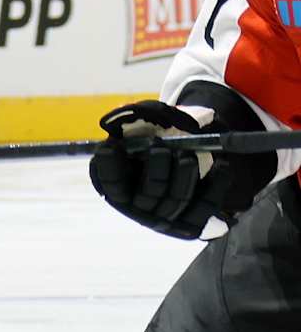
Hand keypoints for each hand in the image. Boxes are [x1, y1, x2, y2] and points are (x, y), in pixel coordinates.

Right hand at [89, 99, 251, 238]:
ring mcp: (166, 216)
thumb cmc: (157, 139)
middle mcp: (138, 206)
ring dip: (183, 176)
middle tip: (160, 148)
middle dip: (154, 171)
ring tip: (187, 156)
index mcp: (119, 185)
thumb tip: (127, 111)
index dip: (108, 167)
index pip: (110, 182)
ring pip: (176, 201)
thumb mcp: (143, 127)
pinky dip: (216, 186)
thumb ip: (135, 119)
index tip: (112, 146)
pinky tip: (222, 167)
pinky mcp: (192, 219)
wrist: (186, 155)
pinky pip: (205, 207)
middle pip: (147, 195)